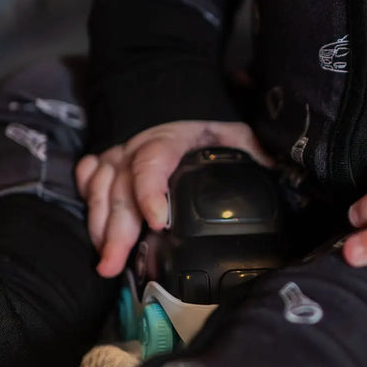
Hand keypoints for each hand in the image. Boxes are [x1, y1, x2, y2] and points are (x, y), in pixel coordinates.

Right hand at [75, 120, 271, 276]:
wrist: (174, 102)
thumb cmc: (206, 129)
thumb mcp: (234, 133)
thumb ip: (253, 152)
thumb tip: (278, 172)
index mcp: (171, 139)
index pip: (154, 162)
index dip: (151, 192)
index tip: (159, 223)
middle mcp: (137, 147)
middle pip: (121, 188)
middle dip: (116, 229)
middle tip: (114, 264)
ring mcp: (117, 156)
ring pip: (100, 190)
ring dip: (99, 227)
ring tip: (104, 261)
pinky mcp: (105, 164)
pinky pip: (87, 180)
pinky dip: (87, 203)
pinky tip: (92, 229)